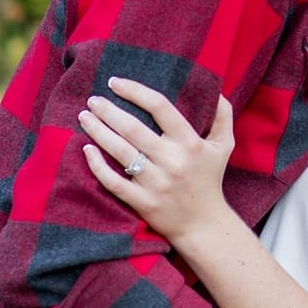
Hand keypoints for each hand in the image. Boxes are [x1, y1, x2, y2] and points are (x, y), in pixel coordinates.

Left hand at [80, 78, 235, 248]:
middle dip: (108, 110)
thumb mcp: (224, 146)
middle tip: (92, 99)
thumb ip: (222, 115)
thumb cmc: (210, 180)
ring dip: (98, 131)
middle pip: (133, 128)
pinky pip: (114, 182)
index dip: (134, 91)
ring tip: (84, 117)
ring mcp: (156, 183)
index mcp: (189, 142)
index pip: (160, 107)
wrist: (205, 226)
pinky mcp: (143, 203)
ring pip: (120, 152)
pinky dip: (97, 165)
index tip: (115, 82)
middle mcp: (172, 161)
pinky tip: (86, 149)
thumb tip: (215, 89)